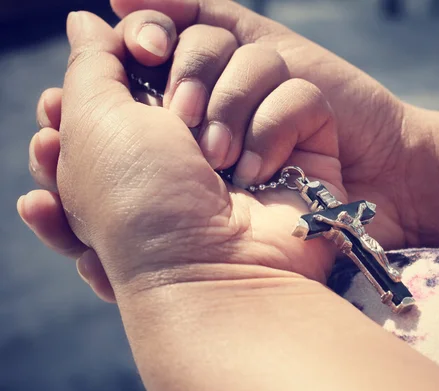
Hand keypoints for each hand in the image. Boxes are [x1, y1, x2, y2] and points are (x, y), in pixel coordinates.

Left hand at [21, 11, 353, 300]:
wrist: (214, 272)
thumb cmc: (142, 206)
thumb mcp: (89, 127)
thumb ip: (89, 65)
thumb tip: (87, 21)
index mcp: (152, 119)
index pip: (159, 46)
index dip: (146, 43)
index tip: (140, 54)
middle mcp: (205, 123)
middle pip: (209, 43)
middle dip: (188, 77)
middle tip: (180, 124)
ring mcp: (257, 133)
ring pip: (258, 61)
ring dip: (232, 108)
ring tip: (222, 163)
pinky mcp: (306, 146)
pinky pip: (302, 95)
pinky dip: (277, 129)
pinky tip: (260, 174)